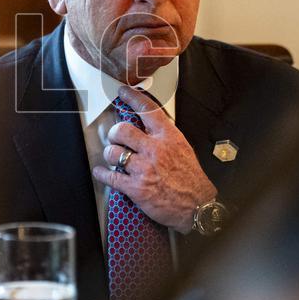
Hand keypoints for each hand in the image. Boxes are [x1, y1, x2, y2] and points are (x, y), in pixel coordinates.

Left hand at [91, 86, 216, 232]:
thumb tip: (147, 127)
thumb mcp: (183, 149)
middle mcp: (155, 150)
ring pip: (113, 152)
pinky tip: (101, 172)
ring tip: (114, 157)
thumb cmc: (191, 179)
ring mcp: (144, 169)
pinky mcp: (136, 188)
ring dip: (110, 154)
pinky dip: (102, 174)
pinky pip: (111, 176)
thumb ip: (164, 137)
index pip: (148, 110)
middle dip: (115, 133)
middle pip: (122, 130)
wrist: (197, 207)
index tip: (123, 92)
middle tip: (116, 138)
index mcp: (168, 138)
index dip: (133, 98)